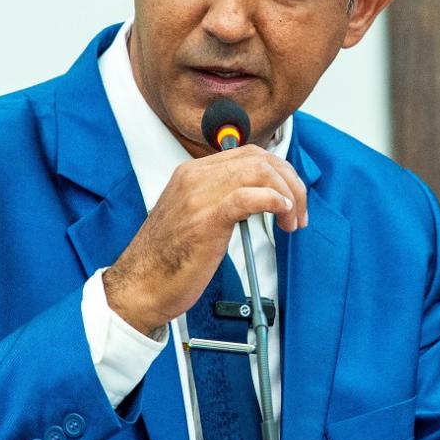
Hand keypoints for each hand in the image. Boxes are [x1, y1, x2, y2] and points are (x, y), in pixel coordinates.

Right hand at [104, 144, 306, 336]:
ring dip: (288, 194)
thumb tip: (258, 199)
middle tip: (299, 210)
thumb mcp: (192, 216)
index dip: (279, 172)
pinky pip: (249, 197)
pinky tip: (282, 213)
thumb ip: (219, 200)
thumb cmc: (167, 259)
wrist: (141, 285)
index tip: (290, 195)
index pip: (248, 154)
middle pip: (259, 159)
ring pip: (259, 172)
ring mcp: (199, 196)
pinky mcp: (206, 220)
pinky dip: (274, 201)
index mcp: (191, 173)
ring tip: (292, 220)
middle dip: (290, 182)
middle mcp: (194, 177)